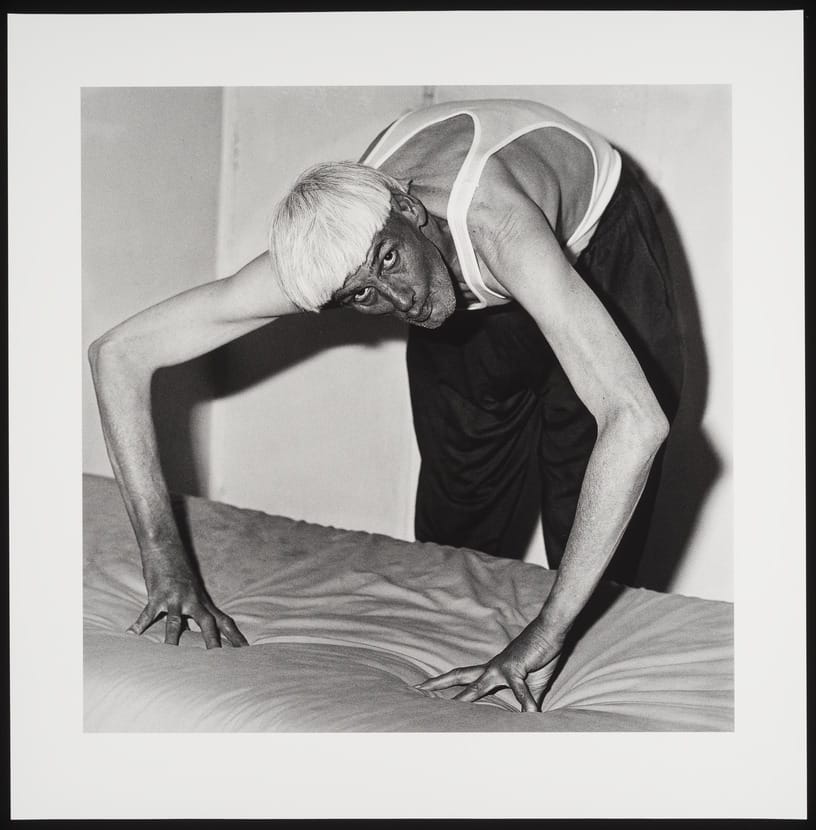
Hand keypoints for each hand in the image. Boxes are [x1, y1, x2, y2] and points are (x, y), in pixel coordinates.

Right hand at [127, 547, 247, 648]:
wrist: (166, 547)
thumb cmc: (180, 569)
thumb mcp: (193, 590)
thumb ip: (197, 609)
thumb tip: (200, 629)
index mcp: (203, 601)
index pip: (224, 620)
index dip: (235, 635)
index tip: (245, 650)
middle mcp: (193, 600)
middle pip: (208, 623)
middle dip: (213, 641)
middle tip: (221, 660)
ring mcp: (175, 598)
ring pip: (176, 622)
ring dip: (173, 640)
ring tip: (171, 657)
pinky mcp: (158, 595)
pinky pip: (148, 613)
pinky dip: (139, 624)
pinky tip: (131, 635)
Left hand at [416, 618, 563, 711]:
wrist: (549, 632)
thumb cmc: (538, 656)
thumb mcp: (530, 685)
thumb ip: (524, 701)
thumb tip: (527, 719)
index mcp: (491, 671)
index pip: (465, 678)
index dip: (447, 683)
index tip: (429, 688)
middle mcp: (491, 668)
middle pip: (459, 675)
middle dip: (438, 683)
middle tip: (416, 689)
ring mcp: (501, 669)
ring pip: (476, 685)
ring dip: (464, 698)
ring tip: (451, 711)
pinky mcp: (517, 670)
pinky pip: (521, 690)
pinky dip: (526, 703)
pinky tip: (530, 715)